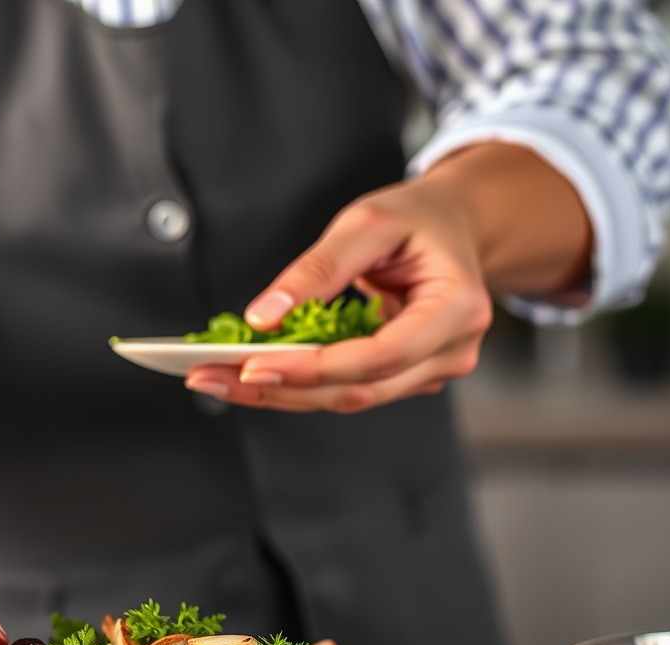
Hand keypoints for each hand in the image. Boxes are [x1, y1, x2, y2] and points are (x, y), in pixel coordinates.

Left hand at [185, 143, 590, 412]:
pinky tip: (250, 373)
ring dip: (279, 393)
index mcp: (457, 310)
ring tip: (217, 378)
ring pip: (346, 399)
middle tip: (212, 377)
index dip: (315, 368)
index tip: (254, 365)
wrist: (454, 228)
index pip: (380, 357)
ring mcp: (428, 372)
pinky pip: (343, 388)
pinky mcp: (402, 378)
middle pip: (358, 391)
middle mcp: (450, 353)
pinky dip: (296, 383)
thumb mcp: (367, 222)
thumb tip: (264, 317)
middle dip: (281, 389)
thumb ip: (317, 269)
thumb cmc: (419, 219)